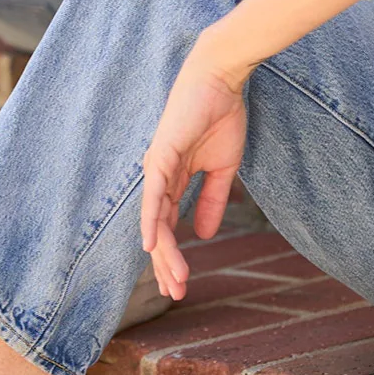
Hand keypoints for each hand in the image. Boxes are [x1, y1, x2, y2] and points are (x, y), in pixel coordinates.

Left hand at [141, 33, 248, 298]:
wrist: (221, 80)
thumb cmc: (221, 116)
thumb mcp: (223, 169)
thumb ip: (212, 200)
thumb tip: (204, 235)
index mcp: (174, 178)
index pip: (169, 225)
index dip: (175, 255)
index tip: (181, 284)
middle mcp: (159, 176)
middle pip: (158, 230)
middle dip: (167, 264)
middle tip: (175, 294)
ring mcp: (157, 167)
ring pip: (155, 220)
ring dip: (163, 253)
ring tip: (171, 281)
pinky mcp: (161, 156)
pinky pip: (154, 196)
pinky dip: (151, 221)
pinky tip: (151, 246)